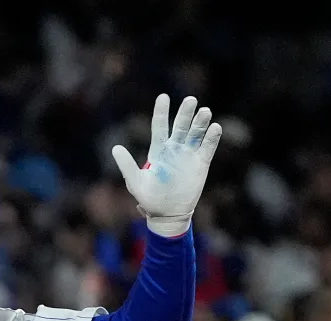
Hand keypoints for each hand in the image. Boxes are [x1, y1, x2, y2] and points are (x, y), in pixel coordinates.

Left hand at [112, 94, 221, 237]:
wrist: (168, 214)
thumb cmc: (149, 198)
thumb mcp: (135, 182)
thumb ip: (127, 165)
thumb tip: (115, 148)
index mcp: (158, 150)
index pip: (160, 126)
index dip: (162, 111)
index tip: (164, 97)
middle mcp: (174, 149)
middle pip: (181, 126)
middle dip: (185, 113)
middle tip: (191, 100)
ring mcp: (188, 155)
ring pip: (196, 133)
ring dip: (200, 122)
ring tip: (205, 111)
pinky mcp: (201, 164)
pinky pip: (207, 148)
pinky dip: (211, 138)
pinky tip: (215, 127)